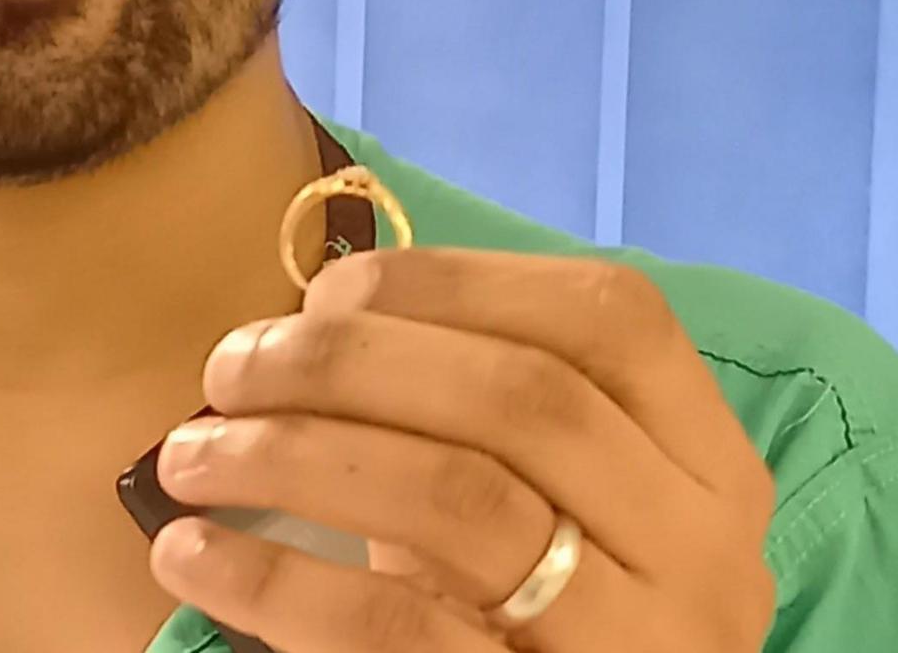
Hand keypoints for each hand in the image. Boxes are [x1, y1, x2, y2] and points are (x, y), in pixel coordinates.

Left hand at [148, 248, 777, 651]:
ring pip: (460, 501)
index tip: (323, 291)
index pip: (610, 319)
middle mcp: (703, 555)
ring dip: (293, 457)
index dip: (454, 282)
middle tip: (228, 369)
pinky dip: (275, 579)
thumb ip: (471, 403)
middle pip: (521, 398)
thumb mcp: (543, 500)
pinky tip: (192, 553)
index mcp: (710, 467)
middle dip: (347, 361)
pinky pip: (395, 629)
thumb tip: (316, 312)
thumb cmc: (535, 613)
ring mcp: (639, 648)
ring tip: (187, 458)